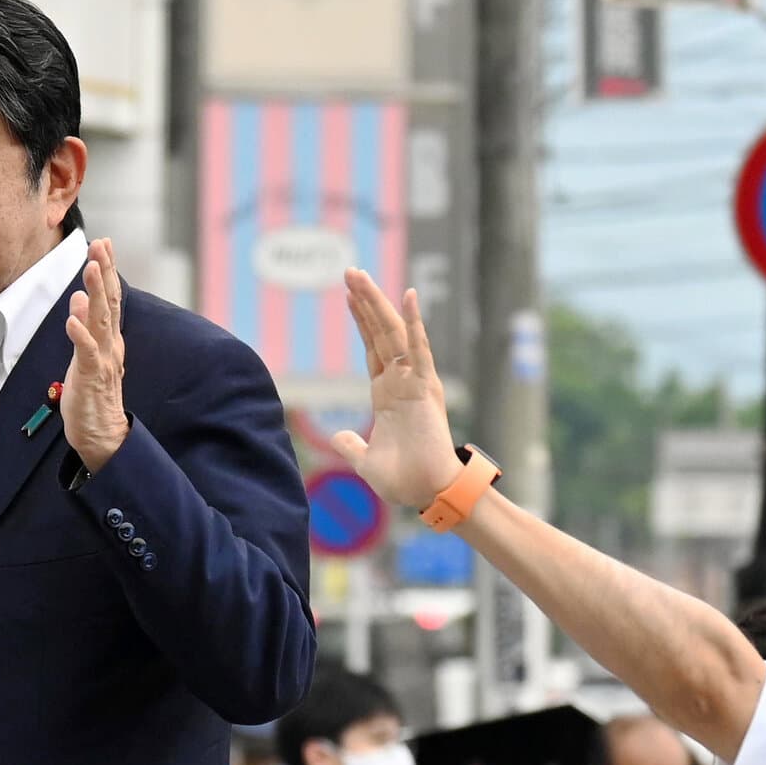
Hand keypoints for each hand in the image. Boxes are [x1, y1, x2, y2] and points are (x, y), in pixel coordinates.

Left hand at [62, 237, 128, 472]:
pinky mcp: (91, 378)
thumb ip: (86, 327)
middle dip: (105, 272)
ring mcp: (102, 361)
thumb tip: (81, 297)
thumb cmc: (92, 396)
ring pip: (101, 322)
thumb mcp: (88, 356)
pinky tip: (73, 319)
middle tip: (101, 244)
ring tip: (91, 269)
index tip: (104, 243)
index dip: (108, 270)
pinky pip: (86, 354)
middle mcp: (110, 346)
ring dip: (96, 294)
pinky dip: (80, 335)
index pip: (110, 299)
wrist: (103, 435)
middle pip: (109, 303)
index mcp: (109, 339)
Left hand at [333, 270, 461, 510]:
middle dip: (364, 302)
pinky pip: (418, 349)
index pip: (372, 349)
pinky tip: (407, 295)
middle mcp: (401, 382)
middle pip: (380, 333)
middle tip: (349, 271)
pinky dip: (414, 322)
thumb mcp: (366, 462)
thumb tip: (338, 437)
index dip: (360, 322)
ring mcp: (414, 382)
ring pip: (394, 333)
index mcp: (386, 395)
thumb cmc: (403, 481)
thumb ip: (352, 446)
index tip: (347, 295)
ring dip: (377, 303)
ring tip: (359, 275)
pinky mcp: (426, 388)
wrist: (426, 494)